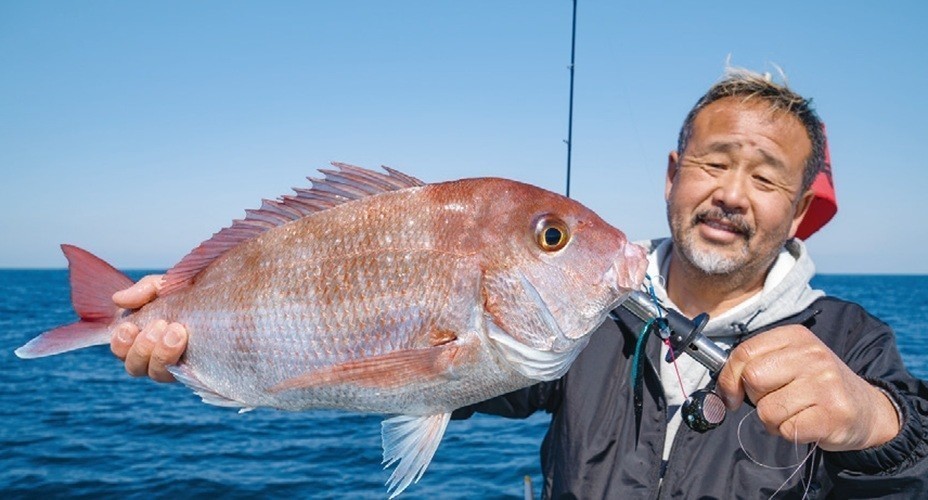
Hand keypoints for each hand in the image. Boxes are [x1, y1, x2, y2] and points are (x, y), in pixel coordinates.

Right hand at [110, 275, 187, 382]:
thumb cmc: (193, 292)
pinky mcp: (195, 370)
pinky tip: (186, 342)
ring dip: (162, 354)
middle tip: (160, 324)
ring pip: (156, 373)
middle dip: (142, 347)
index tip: (129, 326)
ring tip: (177, 331)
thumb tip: (118, 299)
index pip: (121, 348)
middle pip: (134, 366)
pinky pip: (181, 375)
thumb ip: (145, 289)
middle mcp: (155, 354)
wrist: (224, 300)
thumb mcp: (168, 285)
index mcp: (143, 335)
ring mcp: (176, 364)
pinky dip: (179, 359)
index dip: (121, 342)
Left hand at [716, 325, 899, 451]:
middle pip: (752, 379)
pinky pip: (786, 429)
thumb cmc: (815, 385)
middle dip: (755, 397)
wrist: (865, 408)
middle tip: (775, 400)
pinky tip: (806, 424)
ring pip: (766, 409)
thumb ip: (753, 365)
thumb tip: (719, 392)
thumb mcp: (788, 361)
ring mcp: (825, 384)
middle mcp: (813, 355)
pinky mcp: (833, 414)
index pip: (744, 352)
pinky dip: (789, 433)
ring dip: (772, 420)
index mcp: (796, 336)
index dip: (729, 377)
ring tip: (794, 412)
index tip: (732, 394)